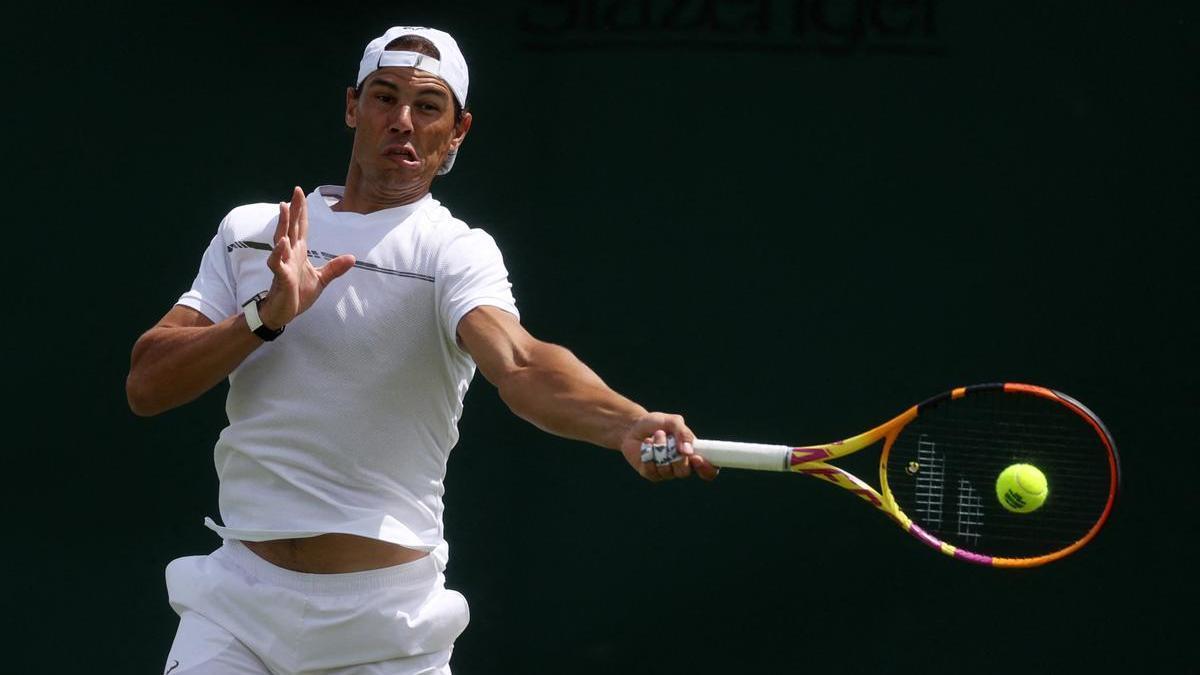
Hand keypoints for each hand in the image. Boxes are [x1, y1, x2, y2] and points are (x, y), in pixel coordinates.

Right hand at [257, 187, 355, 328]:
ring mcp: (283, 264)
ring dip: (283, 223)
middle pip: (292, 227)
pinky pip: (277, 262)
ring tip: (284, 207)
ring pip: (281, 239)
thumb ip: (334, 268)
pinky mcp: (280, 277)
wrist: (283, 313)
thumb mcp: (321, 280)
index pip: (301, 227)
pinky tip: (283, 242)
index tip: (300, 193)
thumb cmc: (297, 294)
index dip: (302, 211)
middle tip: (296, 191)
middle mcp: (290, 254)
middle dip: (294, 209)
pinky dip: (279, 252)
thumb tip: (352, 257)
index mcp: (299, 252)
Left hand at [619, 412, 718, 481]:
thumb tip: (688, 451)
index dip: (706, 469)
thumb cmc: (657, 423)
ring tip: (654, 435)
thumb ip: (683, 433)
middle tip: (667, 438)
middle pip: (685, 472)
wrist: (634, 425)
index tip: (696, 458)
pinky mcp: (650, 473)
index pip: (708, 470)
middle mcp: (681, 466)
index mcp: (693, 454)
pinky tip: (646, 444)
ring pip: (667, 470)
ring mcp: (666, 471)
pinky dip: (647, 454)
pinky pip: (652, 470)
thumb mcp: (673, 421)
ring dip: (659, 449)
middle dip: (674, 454)